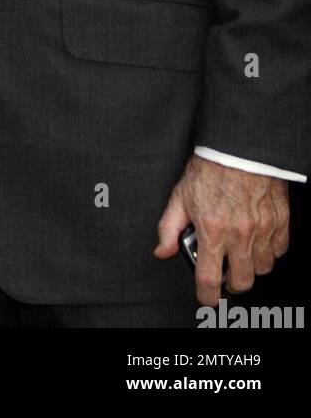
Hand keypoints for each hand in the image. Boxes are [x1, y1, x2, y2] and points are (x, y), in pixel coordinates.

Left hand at [154, 154, 289, 305]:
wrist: (238, 147)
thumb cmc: (210, 168)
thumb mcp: (180, 195)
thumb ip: (168, 227)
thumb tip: (162, 251)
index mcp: (212, 229)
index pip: (209, 279)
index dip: (206, 295)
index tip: (205, 296)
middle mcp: (239, 234)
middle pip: (241, 282)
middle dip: (231, 283)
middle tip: (224, 272)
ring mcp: (262, 229)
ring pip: (262, 269)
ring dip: (250, 266)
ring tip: (240, 251)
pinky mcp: (280, 221)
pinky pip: (279, 251)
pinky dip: (269, 251)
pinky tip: (257, 238)